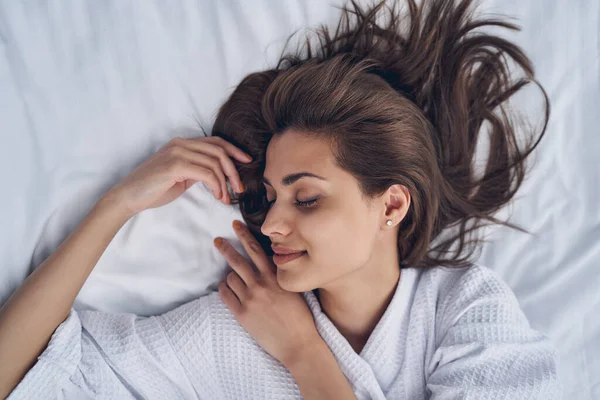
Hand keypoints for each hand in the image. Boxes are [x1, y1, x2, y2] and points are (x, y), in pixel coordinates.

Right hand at [105, 136, 251, 216]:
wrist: (128, 196)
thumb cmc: (153, 189)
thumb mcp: (180, 176)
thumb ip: (197, 170)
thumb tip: (217, 174)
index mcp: (182, 144)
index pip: (216, 142)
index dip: (234, 150)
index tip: (247, 162)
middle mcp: (181, 144)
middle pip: (220, 150)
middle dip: (234, 169)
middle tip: (239, 187)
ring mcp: (178, 153)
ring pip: (215, 162)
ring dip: (225, 182)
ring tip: (225, 198)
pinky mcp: (175, 165)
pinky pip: (207, 173)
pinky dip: (216, 185)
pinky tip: (217, 196)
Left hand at [214, 220, 322, 368]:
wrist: (298, 343)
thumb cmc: (300, 317)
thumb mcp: (294, 288)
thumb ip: (279, 275)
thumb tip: (268, 263)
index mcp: (274, 276)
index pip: (256, 249)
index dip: (244, 235)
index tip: (236, 225)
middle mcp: (260, 285)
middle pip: (237, 260)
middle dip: (225, 248)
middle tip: (218, 241)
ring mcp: (250, 299)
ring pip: (230, 278)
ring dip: (230, 276)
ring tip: (234, 279)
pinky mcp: (242, 314)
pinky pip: (225, 295)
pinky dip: (224, 289)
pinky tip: (227, 289)